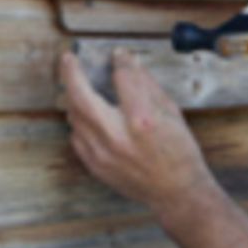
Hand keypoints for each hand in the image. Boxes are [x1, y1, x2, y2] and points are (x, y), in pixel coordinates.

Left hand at [59, 49, 217, 215]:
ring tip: (78, 86)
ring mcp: (102, 154)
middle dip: (72, 73)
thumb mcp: (172, 114)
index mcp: (142, 120)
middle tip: (68, 59)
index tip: (118, 55)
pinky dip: (80, 122)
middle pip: (81, 96)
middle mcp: (117, 136)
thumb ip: (148, 87)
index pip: (122, 78)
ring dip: (74, 98)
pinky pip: (77, 137)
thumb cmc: (179, 153)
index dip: (120, 61)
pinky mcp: (95, 166)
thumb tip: (131, 64)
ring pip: (74, 116)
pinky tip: (88, 116)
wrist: (176, 193)